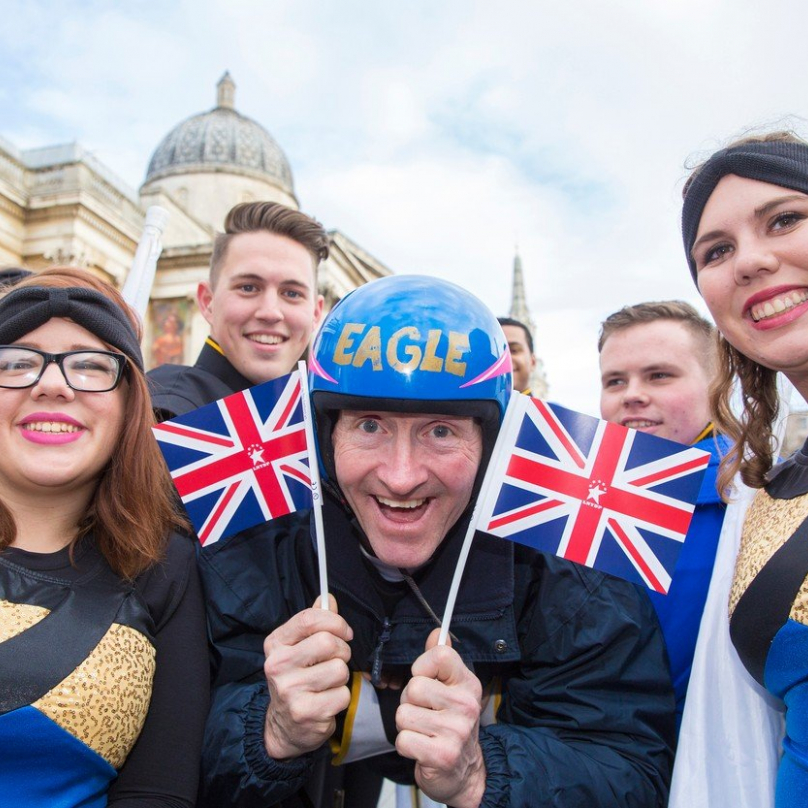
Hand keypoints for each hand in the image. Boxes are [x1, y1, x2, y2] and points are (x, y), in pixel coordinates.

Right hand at [263, 594, 352, 759]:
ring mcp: (291, 691)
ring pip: (340, 669)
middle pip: (328, 642)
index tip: (345, 631)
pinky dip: (342, 697)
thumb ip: (312, 622)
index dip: (335, 621)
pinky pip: (343, 694)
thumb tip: (327, 598)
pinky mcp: (307, 713)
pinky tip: (327, 701)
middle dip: (342, 650)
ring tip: (329, 682)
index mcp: (276, 644)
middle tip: (338, 659)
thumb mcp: (297, 647)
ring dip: (342, 676)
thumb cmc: (295, 678)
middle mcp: (279, 666)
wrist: (282, 726)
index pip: (309, 619)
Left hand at [395, 629, 486, 807]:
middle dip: (409, 701)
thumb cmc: (452, 725)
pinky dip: (406, 745)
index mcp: (467, 684)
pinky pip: (403, 740)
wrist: (466, 773)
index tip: (425, 679)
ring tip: (423, 731)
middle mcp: (466, 705)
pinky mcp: (442, 755)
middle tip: (424, 713)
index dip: (423, 665)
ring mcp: (456, 731)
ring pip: (403, 714)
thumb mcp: (452, 689)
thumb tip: (437, 631)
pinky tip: (421, 748)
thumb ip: (441, 660)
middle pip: (414, 687)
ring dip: (406, 725)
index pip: (440, 655)